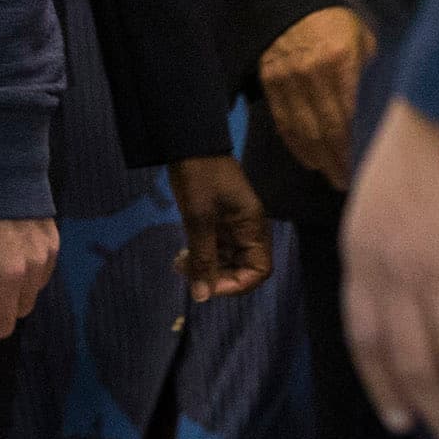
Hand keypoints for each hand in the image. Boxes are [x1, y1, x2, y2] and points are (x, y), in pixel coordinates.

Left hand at [167, 154, 276, 301]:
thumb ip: (203, 258)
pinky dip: (200, 253)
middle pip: (241, 267)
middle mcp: (248, 229)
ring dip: (205, 266)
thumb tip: (201, 296)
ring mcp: (232, 224)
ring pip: (225, 258)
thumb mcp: (199, 219)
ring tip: (179, 264)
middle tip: (187, 274)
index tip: (208, 285)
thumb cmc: (199, 178)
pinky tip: (182, 255)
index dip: (236, 284)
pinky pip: (215, 245)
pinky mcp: (217, 218)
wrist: (188, 141)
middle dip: (216, 276)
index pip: (258, 270)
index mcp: (253, 228)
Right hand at [258, 6, 374, 188]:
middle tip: (349, 182)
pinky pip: (283, 121)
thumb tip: (387, 107)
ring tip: (332, 176)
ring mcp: (288, 79)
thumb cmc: (335, 24)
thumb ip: (372, 73)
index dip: (357, 145)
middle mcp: (312, 73)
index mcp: (341, 60)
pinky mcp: (270, 82)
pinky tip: (310, 160)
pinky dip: (296, 145)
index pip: (350, 114)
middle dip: (339, 160)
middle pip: (326, 129)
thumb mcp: (363, 40)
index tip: (367, 167)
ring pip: (304, 130)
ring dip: (319, 159)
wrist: (288, 6)